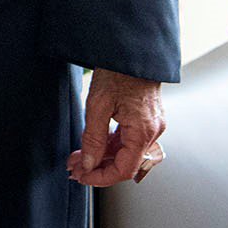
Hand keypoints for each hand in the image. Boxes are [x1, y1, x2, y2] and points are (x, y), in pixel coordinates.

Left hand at [67, 71, 165, 185]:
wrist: (131, 49)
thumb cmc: (118, 71)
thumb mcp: (98, 105)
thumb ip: (93, 138)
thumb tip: (89, 164)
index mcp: (143, 131)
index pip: (124, 169)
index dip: (102, 177)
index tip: (83, 177)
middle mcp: (152, 131)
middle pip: (125, 162)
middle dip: (98, 167)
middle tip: (75, 167)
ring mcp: (151, 125)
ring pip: (127, 152)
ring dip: (103, 156)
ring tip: (80, 156)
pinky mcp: (147, 118)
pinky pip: (130, 140)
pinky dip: (112, 145)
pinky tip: (95, 143)